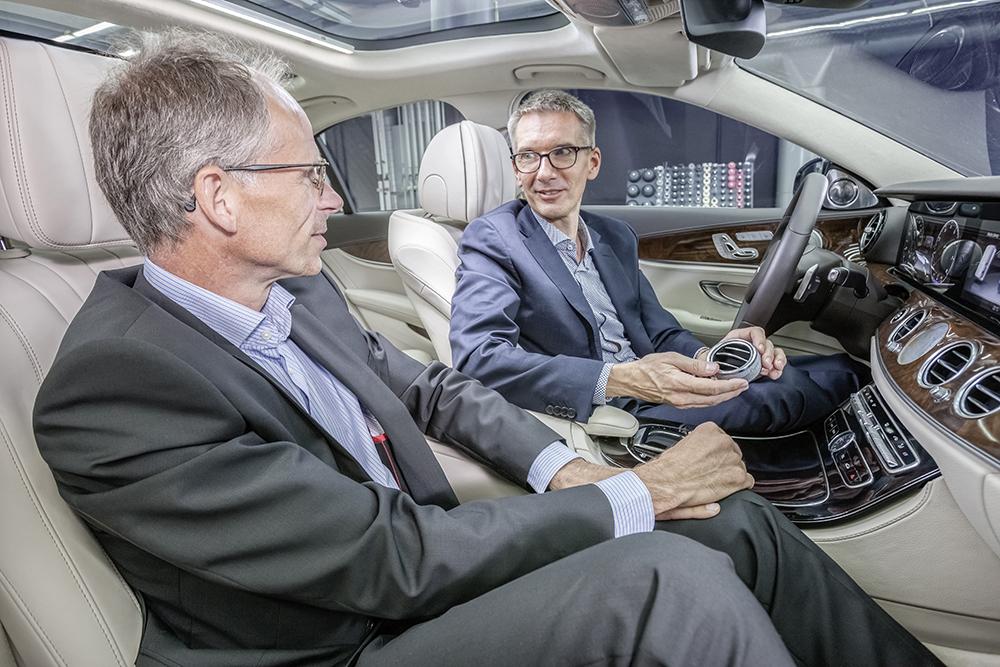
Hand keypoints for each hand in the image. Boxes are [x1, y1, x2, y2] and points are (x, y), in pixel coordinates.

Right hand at [606, 351, 747, 407]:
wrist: (631, 381)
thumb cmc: (648, 368)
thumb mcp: (671, 359)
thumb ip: (694, 365)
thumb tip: (714, 369)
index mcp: (681, 385)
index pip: (712, 388)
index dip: (730, 386)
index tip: (742, 382)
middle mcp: (682, 398)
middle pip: (713, 399)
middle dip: (731, 393)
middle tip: (743, 386)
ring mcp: (680, 403)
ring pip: (708, 404)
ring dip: (723, 397)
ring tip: (734, 390)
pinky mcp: (678, 404)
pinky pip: (700, 404)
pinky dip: (712, 399)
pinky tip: (717, 393)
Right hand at [633, 422, 753, 519]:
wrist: (664, 484)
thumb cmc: (667, 468)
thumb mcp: (682, 443)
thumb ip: (699, 441)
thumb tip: (704, 447)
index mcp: (710, 430)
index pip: (722, 439)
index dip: (716, 452)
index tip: (710, 459)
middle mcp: (723, 441)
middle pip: (732, 453)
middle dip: (724, 463)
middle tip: (710, 473)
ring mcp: (732, 460)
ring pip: (740, 467)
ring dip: (730, 475)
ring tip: (714, 482)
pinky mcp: (737, 478)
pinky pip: (748, 481)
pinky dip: (739, 487)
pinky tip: (725, 489)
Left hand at [705, 326, 786, 379]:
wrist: (714, 373)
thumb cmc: (712, 363)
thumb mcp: (711, 356)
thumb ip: (714, 357)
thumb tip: (713, 364)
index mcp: (739, 338)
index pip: (754, 332)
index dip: (758, 339)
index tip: (759, 349)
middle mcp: (751, 344)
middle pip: (766, 343)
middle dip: (769, 353)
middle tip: (766, 363)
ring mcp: (759, 355)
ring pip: (774, 352)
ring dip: (777, 360)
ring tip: (775, 369)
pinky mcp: (763, 366)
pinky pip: (776, 363)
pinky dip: (778, 369)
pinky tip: (775, 373)